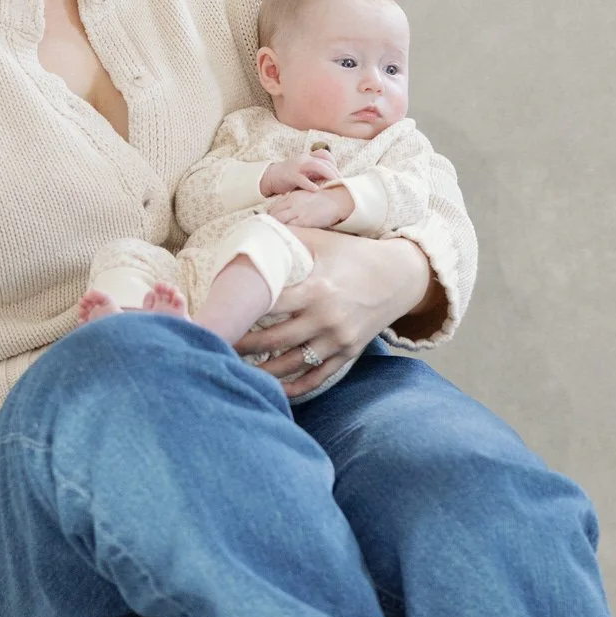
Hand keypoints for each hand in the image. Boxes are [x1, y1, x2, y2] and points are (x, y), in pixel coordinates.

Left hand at [235, 230, 431, 397]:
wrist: (399, 277)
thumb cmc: (354, 254)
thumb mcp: (323, 240)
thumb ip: (288, 236)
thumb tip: (251, 227)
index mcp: (316, 288)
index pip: (269, 304)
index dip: (242, 312)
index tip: (219, 318)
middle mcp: (326, 317)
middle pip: (273, 339)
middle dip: (242, 345)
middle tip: (216, 345)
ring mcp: (338, 338)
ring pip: (291, 363)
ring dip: (262, 370)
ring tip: (236, 368)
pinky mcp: (348, 353)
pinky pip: (317, 377)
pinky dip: (295, 386)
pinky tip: (275, 389)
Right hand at [260, 153, 341, 195]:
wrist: (270, 177)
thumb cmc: (290, 176)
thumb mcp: (304, 172)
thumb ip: (316, 173)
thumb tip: (331, 179)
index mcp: (308, 157)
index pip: (325, 155)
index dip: (333, 163)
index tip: (338, 174)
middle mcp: (304, 159)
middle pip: (324, 160)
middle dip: (334, 171)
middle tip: (341, 181)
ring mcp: (297, 166)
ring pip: (316, 166)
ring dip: (327, 173)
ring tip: (334, 182)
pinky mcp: (290, 176)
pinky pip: (302, 179)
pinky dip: (310, 184)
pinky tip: (316, 190)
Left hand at [265, 183, 355, 228]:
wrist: (336, 200)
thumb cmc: (321, 200)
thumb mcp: (304, 197)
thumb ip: (292, 203)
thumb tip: (283, 212)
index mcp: (291, 197)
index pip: (274, 207)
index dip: (269, 216)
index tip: (267, 223)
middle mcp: (292, 203)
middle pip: (274, 214)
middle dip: (269, 223)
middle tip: (267, 232)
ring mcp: (298, 212)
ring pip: (280, 220)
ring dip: (275, 228)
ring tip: (273, 236)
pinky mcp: (305, 220)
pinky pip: (291, 227)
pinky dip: (285, 231)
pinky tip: (283, 237)